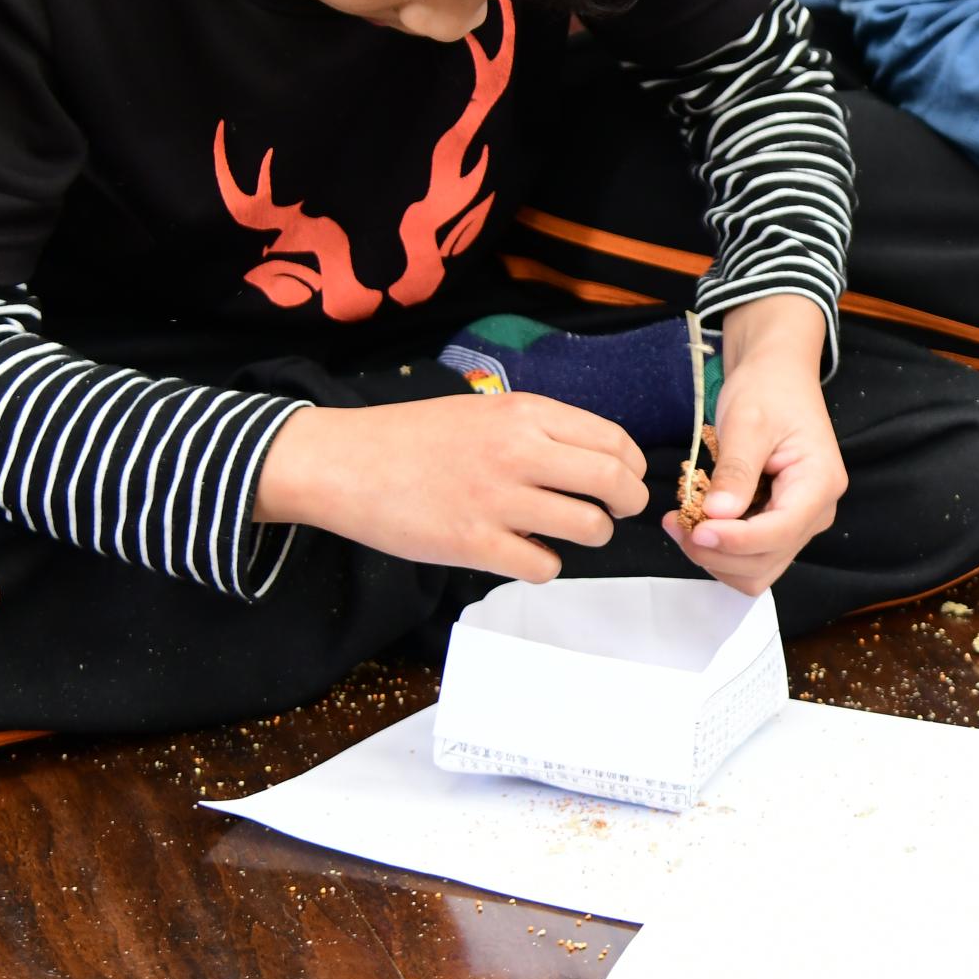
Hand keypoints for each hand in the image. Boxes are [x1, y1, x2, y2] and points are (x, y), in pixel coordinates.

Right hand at [254, 393, 646, 582]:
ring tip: (571, 533)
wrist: (346, 462)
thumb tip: (594, 459)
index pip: (614, 441)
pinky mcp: (474, 544)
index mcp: (525, 414)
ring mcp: (498, 500)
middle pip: (615, 483)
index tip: (626, 480)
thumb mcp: (485, 412)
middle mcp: (519, 452)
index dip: (632, 468)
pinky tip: (528, 554)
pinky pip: (544, 566)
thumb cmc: (414, 437)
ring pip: (589, 528)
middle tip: (615, 513)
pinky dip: (546, 566)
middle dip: (628, 504)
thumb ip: (537, 430)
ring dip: (592, 536)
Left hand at [669, 295, 843, 592]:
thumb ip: (735, 472)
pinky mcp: (776, 523)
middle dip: (717, 552)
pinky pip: (747, 555)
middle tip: (677, 523)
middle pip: (765, 562)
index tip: (695, 529)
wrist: (775, 374)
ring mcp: (797, 521)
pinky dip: (717, 549)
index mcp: (819, 483)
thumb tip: (718, 517)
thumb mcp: (748, 423)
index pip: (778, 532)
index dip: (734, 540)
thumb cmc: (768, 389)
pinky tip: (693, 521)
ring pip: (754, 568)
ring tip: (681, 522)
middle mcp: (815, 510)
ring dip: (714, 556)